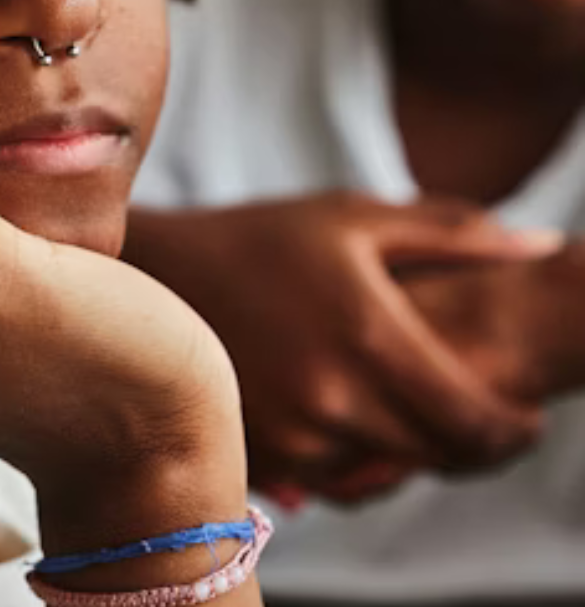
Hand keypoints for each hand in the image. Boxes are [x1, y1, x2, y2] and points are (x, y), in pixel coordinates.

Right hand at [124, 193, 554, 501]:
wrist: (160, 274)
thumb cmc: (266, 237)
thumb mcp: (356, 217)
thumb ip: (453, 234)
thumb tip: (540, 243)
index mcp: (369, 334)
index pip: (474, 420)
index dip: (514, 429)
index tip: (527, 414)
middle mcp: (333, 397)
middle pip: (440, 455)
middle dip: (474, 442)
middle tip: (481, 411)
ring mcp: (294, 435)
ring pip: (391, 472)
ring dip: (416, 450)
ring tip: (413, 406)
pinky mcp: (264, 457)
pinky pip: (340, 482)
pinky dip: (363, 458)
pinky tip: (358, 414)